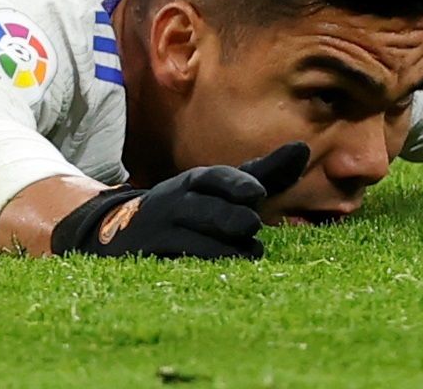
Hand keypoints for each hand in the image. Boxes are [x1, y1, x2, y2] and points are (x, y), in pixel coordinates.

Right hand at [50, 144, 310, 259]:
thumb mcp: (221, 188)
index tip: (256, 193)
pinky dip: (199, 269)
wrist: (118, 230)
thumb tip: (304, 148)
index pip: (212, 177)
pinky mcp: (148, 260)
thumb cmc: (190, 208)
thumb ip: (263, 173)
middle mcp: (174, 202)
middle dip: (228, 217)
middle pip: (204, 209)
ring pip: (193, 241)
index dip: (233, 183)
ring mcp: (159, 233)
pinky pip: (176, 265)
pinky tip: (223, 275)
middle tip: (251, 225)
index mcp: (194, 182)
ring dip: (223, 249)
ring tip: (249, 254)